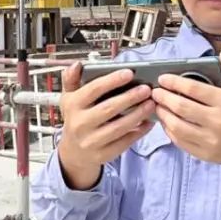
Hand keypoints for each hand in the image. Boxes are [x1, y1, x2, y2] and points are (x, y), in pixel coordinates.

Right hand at [56, 62, 155, 189]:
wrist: (73, 152)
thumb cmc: (76, 118)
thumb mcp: (69, 98)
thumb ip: (71, 80)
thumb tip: (77, 64)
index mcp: (73, 106)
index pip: (93, 90)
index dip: (112, 81)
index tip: (129, 73)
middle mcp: (80, 124)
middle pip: (108, 109)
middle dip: (130, 98)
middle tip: (147, 89)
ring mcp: (91, 141)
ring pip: (119, 127)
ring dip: (138, 115)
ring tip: (151, 104)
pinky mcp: (103, 155)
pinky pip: (124, 143)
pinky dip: (138, 132)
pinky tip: (148, 122)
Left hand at [152, 51, 220, 182]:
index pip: (194, 89)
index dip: (174, 82)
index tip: (163, 78)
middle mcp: (218, 122)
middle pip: (182, 107)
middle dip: (164, 97)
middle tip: (155, 91)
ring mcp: (211, 140)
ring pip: (178, 126)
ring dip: (163, 115)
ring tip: (158, 106)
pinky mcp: (206, 154)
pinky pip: (182, 142)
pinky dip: (170, 131)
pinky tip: (167, 123)